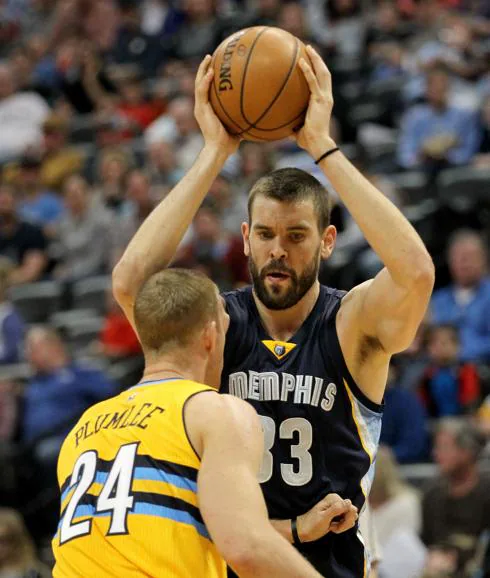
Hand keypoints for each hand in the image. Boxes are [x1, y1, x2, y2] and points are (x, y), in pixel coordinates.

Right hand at [194, 55, 239, 157]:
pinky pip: (202, 92)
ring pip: (198, 83)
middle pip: (200, 82)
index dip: (209, 77)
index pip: (207, 89)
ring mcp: (200, 107)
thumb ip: (244, 117)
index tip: (217, 66)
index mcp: (208, 109)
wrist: (219, 150)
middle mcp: (202, 106)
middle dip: (204, 68)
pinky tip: (211, 72)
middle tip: (211, 56)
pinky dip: (205, 81)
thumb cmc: (229, 143)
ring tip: (208, 57)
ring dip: (202, 70)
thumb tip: (259, 112)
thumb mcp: (238, 126)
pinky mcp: (201, 110)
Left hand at [293, 45, 335, 159]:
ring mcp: (325, 97)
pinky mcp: (320, 100)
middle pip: (325, 73)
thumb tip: (282, 129)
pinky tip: (301, 62)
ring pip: (323, 72)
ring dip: (316, 59)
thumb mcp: (298, 131)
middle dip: (318, 59)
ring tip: (308, 48)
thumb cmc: (309, 141)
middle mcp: (327, 97)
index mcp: (324, 102)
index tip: (310, 61)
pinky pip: (313, 82)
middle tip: (309, 48)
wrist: (318, 144)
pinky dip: (307, 71)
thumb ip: (292, 127)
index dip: (318, 70)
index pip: (322, 82)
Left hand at [297, 494, 358, 541]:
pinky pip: (346, 521)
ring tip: (331, 527)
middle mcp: (337, 501)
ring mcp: (337, 508)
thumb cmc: (311, 525)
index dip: (346, 519)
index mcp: (333, 499)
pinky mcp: (337, 515)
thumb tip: (349, 502)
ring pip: (350, 518)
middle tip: (333, 527)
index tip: (336, 523)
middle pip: (352, 513)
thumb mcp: (324, 518)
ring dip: (343, 526)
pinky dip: (341, 527)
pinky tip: (332, 527)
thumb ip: (336, 509)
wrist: (303, 531)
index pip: (351, 508)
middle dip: (345, 523)